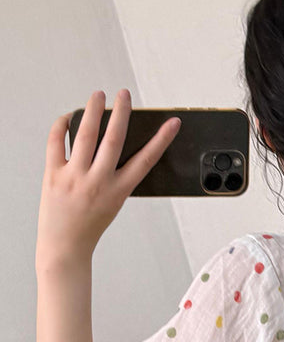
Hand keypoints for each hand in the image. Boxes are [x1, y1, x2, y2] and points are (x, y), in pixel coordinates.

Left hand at [35, 88, 180, 267]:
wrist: (64, 246)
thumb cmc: (89, 226)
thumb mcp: (112, 203)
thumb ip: (114, 177)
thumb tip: (110, 142)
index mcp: (119, 191)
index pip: (146, 160)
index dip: (162, 139)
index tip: (172, 123)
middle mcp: (98, 182)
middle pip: (114, 139)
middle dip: (122, 112)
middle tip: (124, 94)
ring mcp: (75, 177)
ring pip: (86, 135)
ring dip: (93, 110)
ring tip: (98, 95)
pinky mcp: (53, 175)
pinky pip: (56, 143)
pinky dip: (61, 126)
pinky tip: (68, 116)